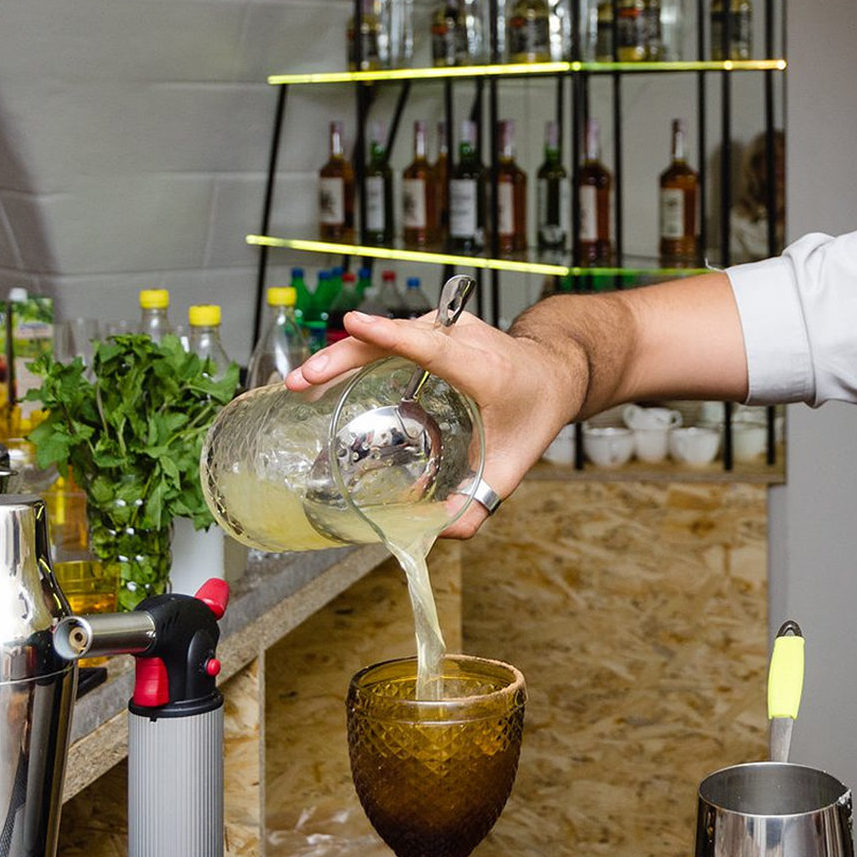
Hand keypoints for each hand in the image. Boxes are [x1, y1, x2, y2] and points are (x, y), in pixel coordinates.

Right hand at [288, 309, 582, 538]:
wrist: (555, 369)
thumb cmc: (535, 411)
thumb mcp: (514, 463)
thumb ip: (479, 502)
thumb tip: (437, 532)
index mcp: (484, 369)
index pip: (434, 347)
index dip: (393, 336)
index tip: (355, 323)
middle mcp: (463, 339)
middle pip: (397, 338)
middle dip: (346, 354)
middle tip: (305, 379)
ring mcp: (447, 327)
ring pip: (387, 334)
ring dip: (341, 354)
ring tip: (302, 383)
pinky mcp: (433, 326)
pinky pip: (390, 336)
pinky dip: (356, 352)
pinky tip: (324, 376)